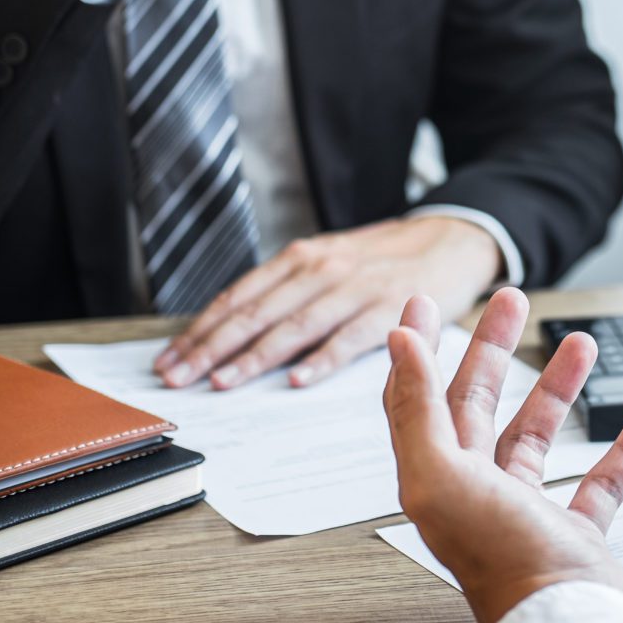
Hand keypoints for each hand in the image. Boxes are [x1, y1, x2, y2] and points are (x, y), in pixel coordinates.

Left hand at [154, 216, 501, 388]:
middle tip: (177, 378)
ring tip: (221, 382)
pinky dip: (322, 359)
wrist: (453, 239)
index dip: (200, 330)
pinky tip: (297, 380)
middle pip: (255, 313)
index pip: (238, 298)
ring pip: (293, 326)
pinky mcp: (390, 310)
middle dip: (210, 348)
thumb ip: (290, 291)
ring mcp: (356, 289)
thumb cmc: (386, 260)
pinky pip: (349, 338)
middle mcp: (322, 269)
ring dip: (253, 357)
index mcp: (302, 258)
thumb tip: (235, 332)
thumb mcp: (332, 261)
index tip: (169, 361)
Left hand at [384, 289, 622, 622]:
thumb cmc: (502, 562)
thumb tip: (401, 343)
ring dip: (559, 386)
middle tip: (510, 301)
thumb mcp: (443, 476)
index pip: (419, 396)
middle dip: (494, 347)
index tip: (426, 300)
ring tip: (582, 344)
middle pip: (479, 402)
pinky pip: (600, 480)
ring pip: (539, 435)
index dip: (420, 346)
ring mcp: (526, 513)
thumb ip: (418, 408)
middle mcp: (477, 491)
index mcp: (437, 476)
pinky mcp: (573, 535)